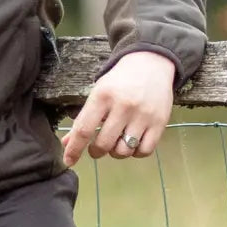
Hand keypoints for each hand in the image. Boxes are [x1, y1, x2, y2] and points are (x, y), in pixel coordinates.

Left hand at [61, 50, 174, 166]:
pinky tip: (132, 143)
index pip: (84, 129)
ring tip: (116, 142)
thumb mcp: (98, 93)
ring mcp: (142, 115)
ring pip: (124, 150)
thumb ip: (83, 119)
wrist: (150, 64)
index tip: (68, 161)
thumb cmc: (119, 81)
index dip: (74, 149)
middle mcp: (123, 106)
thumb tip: (67, 144)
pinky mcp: (159, 123)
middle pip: (104, 144)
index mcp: (102, 96)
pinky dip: (135, 153)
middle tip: (96, 148)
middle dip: (96, 152)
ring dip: (116, 153)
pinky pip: (144, 151)